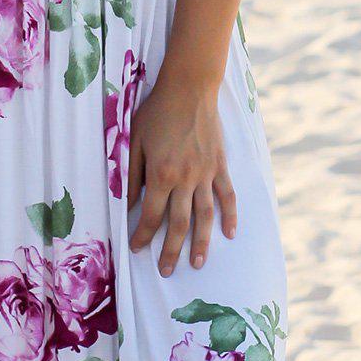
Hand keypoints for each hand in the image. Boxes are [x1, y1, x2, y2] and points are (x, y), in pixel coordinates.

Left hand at [127, 76, 237, 275]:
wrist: (189, 89)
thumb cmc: (157, 112)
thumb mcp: (135, 141)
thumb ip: (133, 175)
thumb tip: (130, 203)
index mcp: (161, 175)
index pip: (151, 215)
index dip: (143, 236)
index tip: (137, 249)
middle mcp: (186, 179)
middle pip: (179, 224)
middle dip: (171, 250)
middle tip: (166, 272)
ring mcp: (206, 174)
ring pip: (205, 216)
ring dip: (202, 243)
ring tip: (198, 264)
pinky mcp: (220, 166)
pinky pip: (227, 195)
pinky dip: (230, 215)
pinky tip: (229, 233)